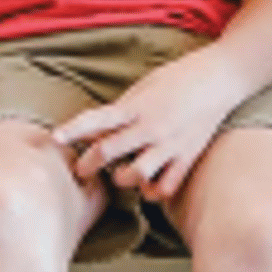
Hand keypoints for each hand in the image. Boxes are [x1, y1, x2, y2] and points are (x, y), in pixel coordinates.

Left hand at [51, 50, 237, 201]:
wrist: (216, 80)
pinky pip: (167, 186)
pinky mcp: (188, 157)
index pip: (96, 120)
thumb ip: (122, 110)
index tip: (54, 139)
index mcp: (135, 107)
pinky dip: (154, 192)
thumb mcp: (142, 89)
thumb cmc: (175, 79)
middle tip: (80, 170)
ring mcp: (170, 144)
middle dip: (90, 164)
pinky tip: (148, 188)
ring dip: (124, 179)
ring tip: (120, 176)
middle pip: (110, 150)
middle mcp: (150, 127)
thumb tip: (99, 129)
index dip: (73, 130)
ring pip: (137, 174)